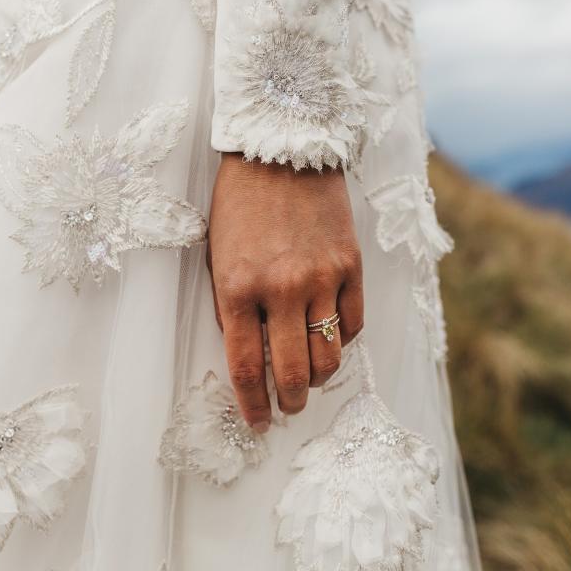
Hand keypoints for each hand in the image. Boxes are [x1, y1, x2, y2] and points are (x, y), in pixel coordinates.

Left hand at [207, 153, 363, 431]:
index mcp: (237, 287)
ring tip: (310, 380)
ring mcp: (321, 278)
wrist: (281, 149)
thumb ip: (232, 310)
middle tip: (287, 409)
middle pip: (293, 373)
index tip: (256, 421)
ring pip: (329, 356)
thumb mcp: (217, 257)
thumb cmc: (239, 204)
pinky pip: (352, 324)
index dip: (251, 404)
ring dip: (319, 379)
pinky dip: (340, 341)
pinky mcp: (350, 266)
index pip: (246, 367)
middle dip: (290, 403)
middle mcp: (282, 289)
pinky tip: (328, 340)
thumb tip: (251, 357)